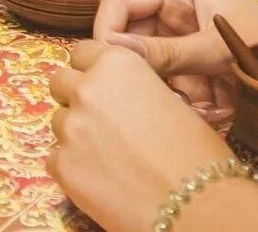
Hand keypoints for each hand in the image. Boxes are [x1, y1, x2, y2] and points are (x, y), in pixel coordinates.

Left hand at [47, 41, 240, 231]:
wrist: (200, 206)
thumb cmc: (200, 154)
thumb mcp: (172, 102)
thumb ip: (133, 89)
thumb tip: (122, 95)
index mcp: (117, 65)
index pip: (82, 52)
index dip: (91, 70)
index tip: (101, 86)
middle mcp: (87, 89)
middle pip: (61, 83)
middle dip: (76, 98)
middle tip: (102, 122)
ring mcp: (70, 127)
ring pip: (59, 122)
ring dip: (76, 134)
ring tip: (110, 156)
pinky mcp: (61, 165)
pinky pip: (57, 158)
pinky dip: (75, 167)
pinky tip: (104, 180)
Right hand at [91, 0, 257, 123]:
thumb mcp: (215, 49)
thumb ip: (164, 53)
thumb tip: (110, 55)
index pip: (120, 1)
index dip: (107, 29)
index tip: (107, 65)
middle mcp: (178, 14)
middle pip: (133, 38)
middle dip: (143, 70)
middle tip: (153, 95)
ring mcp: (189, 44)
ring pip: (154, 69)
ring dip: (169, 92)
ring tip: (197, 107)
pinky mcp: (202, 72)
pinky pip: (177, 88)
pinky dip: (189, 105)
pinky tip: (213, 114)